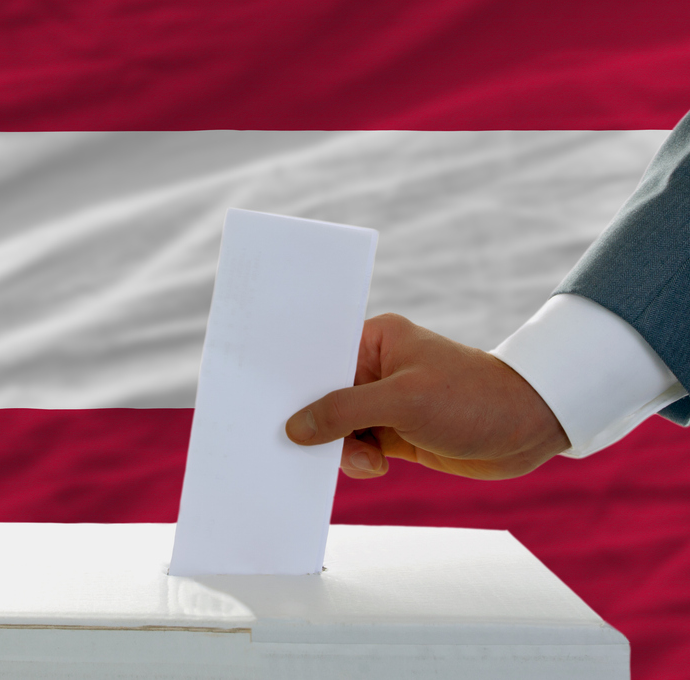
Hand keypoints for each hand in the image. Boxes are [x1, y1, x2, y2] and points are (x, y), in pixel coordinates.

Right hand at [285, 313, 569, 479]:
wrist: (530, 427)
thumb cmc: (474, 398)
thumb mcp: (402, 401)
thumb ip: (343, 413)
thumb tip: (296, 428)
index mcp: (374, 340)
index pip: (319, 359)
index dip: (295, 385)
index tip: (276, 410)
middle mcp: (376, 368)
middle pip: (323, 398)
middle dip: (319, 425)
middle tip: (316, 446)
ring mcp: (386, 402)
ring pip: (339, 429)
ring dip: (344, 450)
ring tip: (370, 460)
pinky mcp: (397, 433)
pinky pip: (359, 448)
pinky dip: (359, 461)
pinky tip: (376, 466)